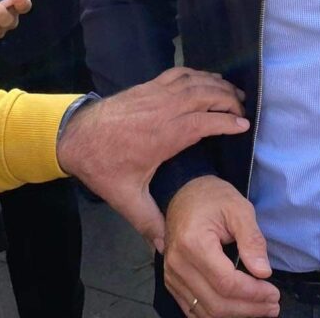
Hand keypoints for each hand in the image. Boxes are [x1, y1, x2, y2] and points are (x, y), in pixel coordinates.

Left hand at [56, 69, 250, 252]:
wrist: (74, 137)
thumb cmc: (103, 166)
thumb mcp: (126, 198)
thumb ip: (149, 221)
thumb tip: (166, 247)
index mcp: (164, 136)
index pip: (205, 122)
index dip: (228, 122)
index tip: (244, 126)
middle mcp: (164, 109)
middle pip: (206, 95)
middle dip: (229, 99)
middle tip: (243, 110)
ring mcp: (155, 94)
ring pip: (194, 81)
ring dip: (217, 84)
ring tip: (233, 92)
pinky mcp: (147, 86)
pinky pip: (178, 73)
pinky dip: (197, 73)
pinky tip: (206, 78)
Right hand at [164, 176, 279, 317]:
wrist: (184, 194)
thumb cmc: (213, 198)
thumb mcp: (239, 209)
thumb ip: (252, 240)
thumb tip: (263, 272)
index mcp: (193, 243)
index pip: (226, 283)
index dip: (253, 293)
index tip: (274, 293)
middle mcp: (177, 264)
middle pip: (216, 302)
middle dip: (248, 308)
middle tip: (273, 306)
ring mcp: (171, 276)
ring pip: (205, 311)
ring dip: (235, 315)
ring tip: (260, 309)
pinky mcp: (172, 282)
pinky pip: (193, 310)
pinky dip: (217, 314)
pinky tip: (238, 310)